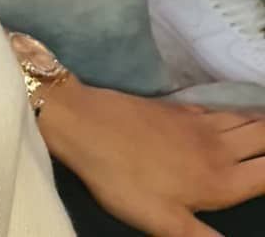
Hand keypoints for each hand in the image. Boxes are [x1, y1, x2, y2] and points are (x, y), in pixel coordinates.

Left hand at [41, 78, 264, 235]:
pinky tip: (234, 115)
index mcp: (220, 181)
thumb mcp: (165, 224)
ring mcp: (196, 123)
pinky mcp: (176, 108)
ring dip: (262, 123)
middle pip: (262, 136)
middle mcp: (217, 147)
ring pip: (244, 119)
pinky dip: (237, 111)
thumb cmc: (124, 179)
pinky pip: (218, 109)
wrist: (85, 124)